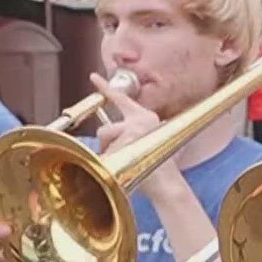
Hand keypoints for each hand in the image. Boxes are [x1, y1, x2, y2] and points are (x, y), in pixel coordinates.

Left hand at [92, 73, 182, 191]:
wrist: (168, 185)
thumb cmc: (157, 168)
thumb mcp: (149, 143)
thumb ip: (133, 134)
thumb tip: (109, 134)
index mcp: (146, 117)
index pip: (121, 99)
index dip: (104, 88)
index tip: (93, 76)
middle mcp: (140, 119)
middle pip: (105, 128)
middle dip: (107, 145)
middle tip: (121, 158)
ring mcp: (133, 129)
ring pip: (103, 137)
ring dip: (108, 153)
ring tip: (126, 164)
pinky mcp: (126, 140)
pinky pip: (105, 151)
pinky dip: (108, 161)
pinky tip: (123, 168)